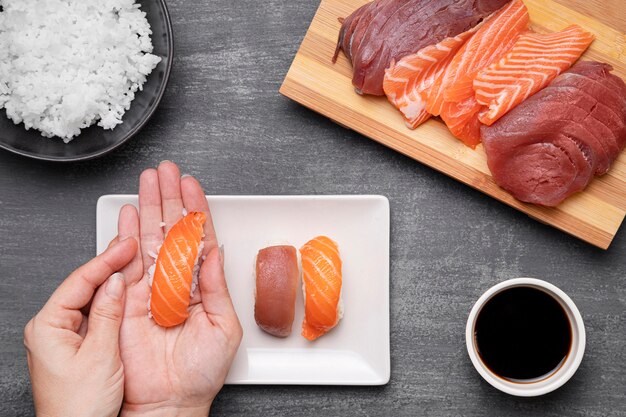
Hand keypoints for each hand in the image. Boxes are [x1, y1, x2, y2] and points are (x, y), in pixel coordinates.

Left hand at [24, 238, 137, 416]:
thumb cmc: (79, 408)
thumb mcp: (101, 355)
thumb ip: (108, 314)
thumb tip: (115, 282)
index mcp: (47, 327)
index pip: (80, 281)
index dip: (107, 260)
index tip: (127, 246)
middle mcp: (51, 328)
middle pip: (83, 285)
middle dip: (110, 265)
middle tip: (132, 246)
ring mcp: (63, 337)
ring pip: (91, 299)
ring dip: (113, 282)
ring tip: (133, 263)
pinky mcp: (76, 345)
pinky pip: (95, 314)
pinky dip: (113, 302)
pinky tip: (127, 292)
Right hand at [117, 162, 242, 416]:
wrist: (171, 401)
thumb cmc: (202, 372)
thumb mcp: (224, 326)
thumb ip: (217, 286)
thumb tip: (216, 250)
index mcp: (201, 285)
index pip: (199, 238)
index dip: (196, 210)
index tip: (193, 185)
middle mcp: (176, 281)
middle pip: (172, 230)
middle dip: (170, 198)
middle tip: (168, 170)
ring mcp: (151, 288)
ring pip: (149, 237)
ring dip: (148, 207)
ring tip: (149, 179)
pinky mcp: (128, 299)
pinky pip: (126, 261)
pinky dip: (124, 235)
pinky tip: (126, 213)